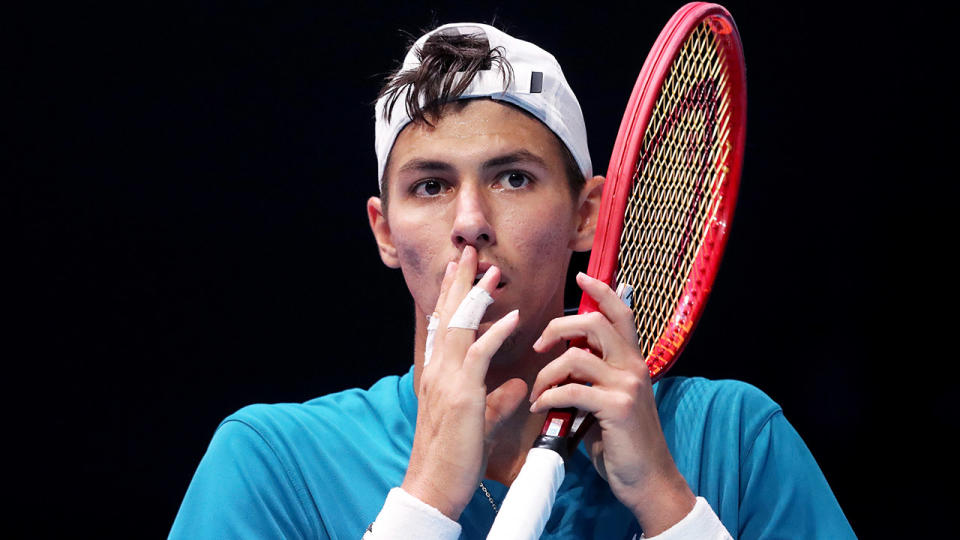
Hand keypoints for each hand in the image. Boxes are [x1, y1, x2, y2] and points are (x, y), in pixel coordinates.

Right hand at [401, 246, 528, 519]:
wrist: (435, 485)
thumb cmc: (456, 457)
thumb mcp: (481, 421)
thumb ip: (499, 399)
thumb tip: (519, 384)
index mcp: (440, 375)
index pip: (445, 326)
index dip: (451, 297)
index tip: (458, 271)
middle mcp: (438, 371)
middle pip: (447, 317)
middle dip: (458, 283)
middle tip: (467, 253)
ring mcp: (447, 381)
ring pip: (460, 328)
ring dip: (477, 297)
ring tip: (491, 271)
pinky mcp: (461, 396)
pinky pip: (479, 357)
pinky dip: (495, 334)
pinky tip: (512, 317)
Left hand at [528, 272, 694, 535]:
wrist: (648, 481)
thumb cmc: (624, 443)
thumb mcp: (609, 403)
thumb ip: (592, 380)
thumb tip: (562, 366)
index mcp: (632, 362)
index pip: (620, 313)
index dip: (601, 291)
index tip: (581, 277)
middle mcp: (633, 367)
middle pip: (593, 324)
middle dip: (558, 328)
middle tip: (539, 345)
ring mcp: (627, 386)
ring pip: (576, 357)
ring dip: (547, 372)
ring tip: (537, 392)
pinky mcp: (617, 408)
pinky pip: (572, 390)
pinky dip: (550, 396)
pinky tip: (542, 408)